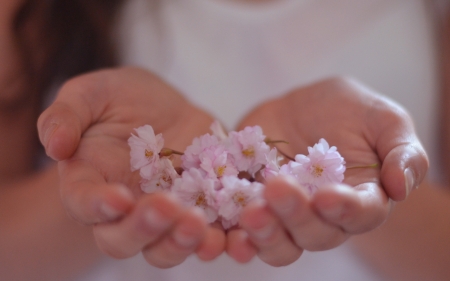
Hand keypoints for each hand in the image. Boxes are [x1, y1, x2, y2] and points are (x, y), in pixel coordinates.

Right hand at [37, 67, 224, 267]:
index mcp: (90, 182)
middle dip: (143, 230)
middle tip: (167, 207)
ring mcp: (163, 214)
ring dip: (180, 244)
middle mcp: (124, 209)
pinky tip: (232, 234)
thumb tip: (54, 146)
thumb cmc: (123, 98)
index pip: (84, 203)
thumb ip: (67, 114)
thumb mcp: (92, 92)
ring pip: (163, 248)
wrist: (168, 107)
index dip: (98, 206)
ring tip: (200, 226)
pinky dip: (218, 241)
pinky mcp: (198, 211)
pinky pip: (206, 236)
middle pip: (122, 240)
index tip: (119, 198)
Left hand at [226, 77, 428, 265]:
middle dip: (296, 217)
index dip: (346, 211)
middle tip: (276, 189)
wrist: (300, 107)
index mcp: (361, 200)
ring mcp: (286, 216)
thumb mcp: (383, 119)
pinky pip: (243, 230)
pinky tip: (223, 227)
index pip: (360, 215)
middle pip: (314, 235)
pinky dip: (233, 234)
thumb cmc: (349, 112)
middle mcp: (324, 218)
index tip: (326, 195)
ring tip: (248, 214)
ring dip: (264, 235)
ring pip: (279, 244)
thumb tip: (400, 187)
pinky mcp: (254, 206)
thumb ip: (401, 151)